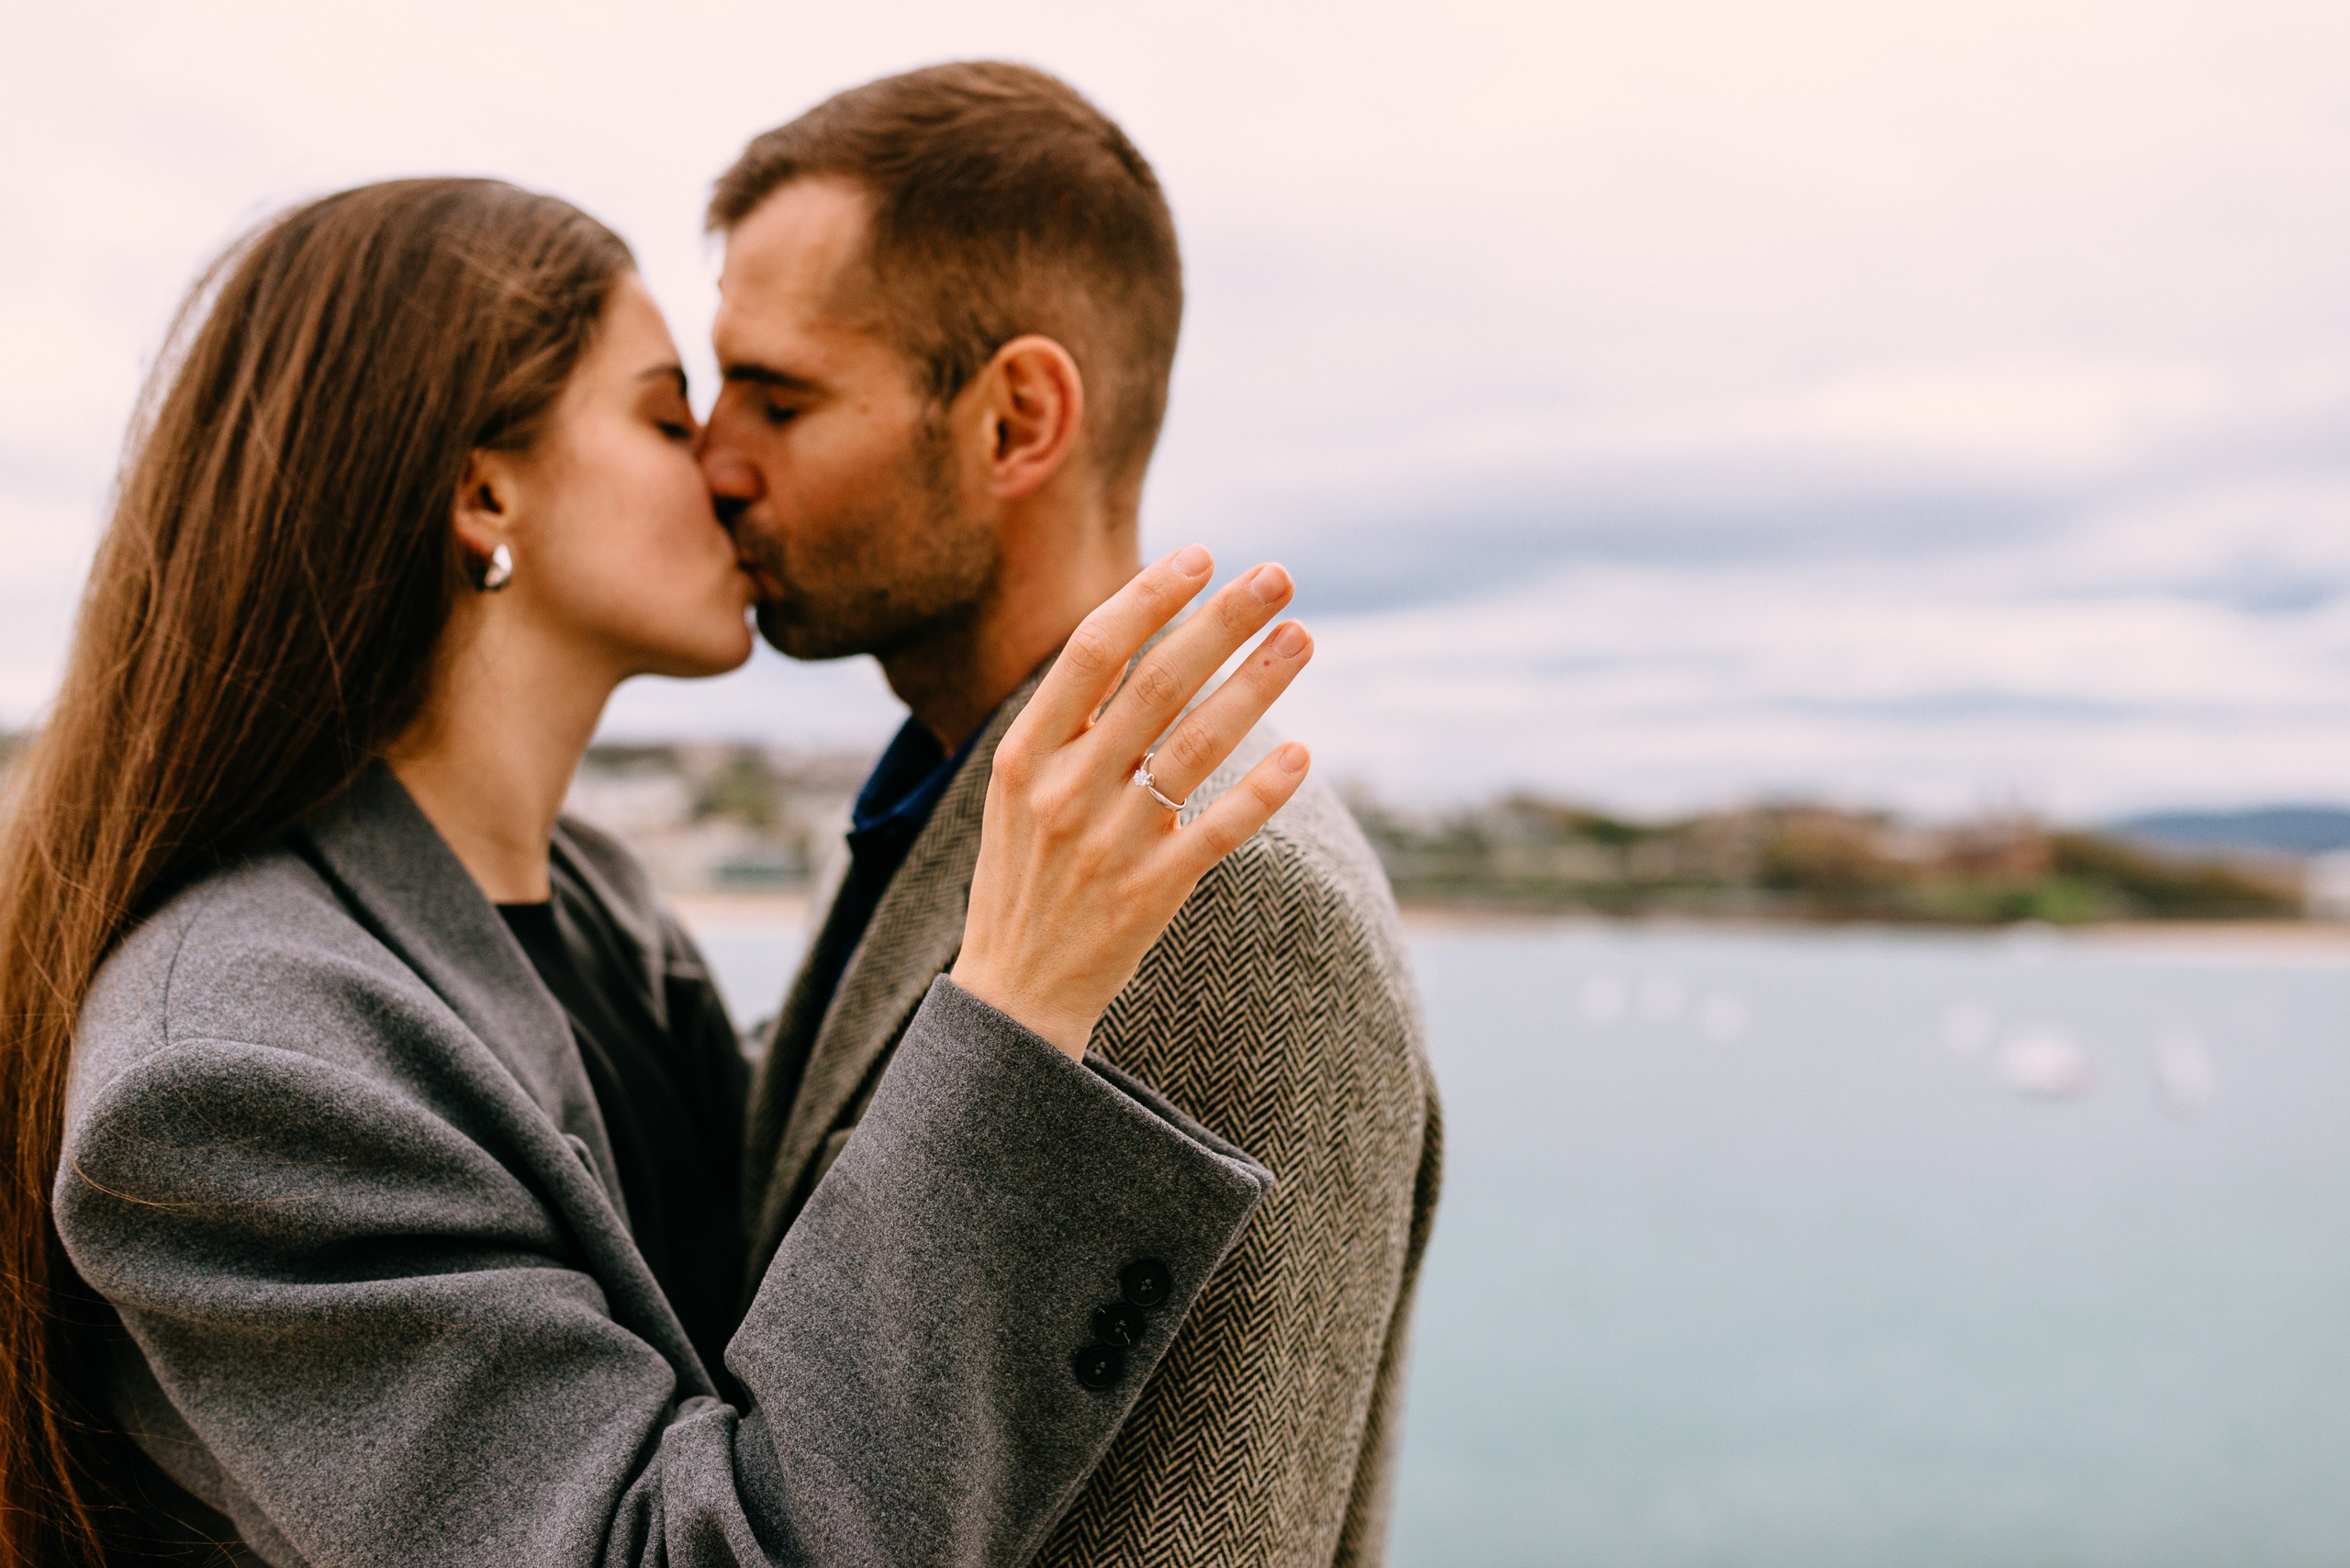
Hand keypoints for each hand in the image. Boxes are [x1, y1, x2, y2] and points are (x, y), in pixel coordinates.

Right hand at [950, 544, 1313, 1058]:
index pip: (1092, 653)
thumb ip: (1069, 722)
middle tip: (1279, 576)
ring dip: (1258, 684)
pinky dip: (1263, 789)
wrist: (1013, 994)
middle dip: (1223, 621)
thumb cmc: (1025, 874)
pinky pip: (1218, 829)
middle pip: (1157, 684)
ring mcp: (1108, 842)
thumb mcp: (1019, 790)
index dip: (1151, 598)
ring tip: (1302, 637)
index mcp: (1023, 755)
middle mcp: (1063, 790)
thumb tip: (1137, 631)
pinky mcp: (1151, 892)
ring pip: (1197, 746)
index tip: (1203, 555)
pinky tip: (1302, 753)